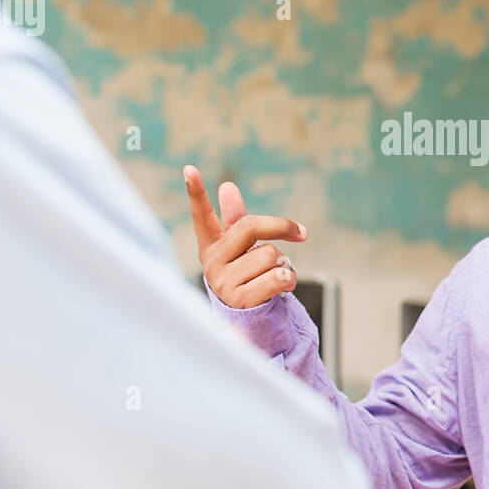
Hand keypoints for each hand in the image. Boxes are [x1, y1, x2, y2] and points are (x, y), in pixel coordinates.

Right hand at [183, 166, 305, 308]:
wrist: (252, 319)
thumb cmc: (247, 277)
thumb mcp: (242, 249)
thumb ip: (235, 219)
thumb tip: (227, 186)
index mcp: (211, 245)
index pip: (202, 216)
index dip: (196, 193)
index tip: (188, 169)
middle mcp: (211, 262)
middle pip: (250, 227)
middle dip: (280, 227)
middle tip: (300, 232)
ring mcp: (223, 282)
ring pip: (269, 255)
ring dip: (284, 263)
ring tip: (276, 275)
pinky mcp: (240, 300)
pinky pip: (275, 278)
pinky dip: (288, 279)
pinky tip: (282, 286)